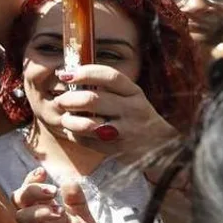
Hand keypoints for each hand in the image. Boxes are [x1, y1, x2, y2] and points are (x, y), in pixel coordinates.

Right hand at [12, 167, 99, 222]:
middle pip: (19, 198)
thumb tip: (69, 180)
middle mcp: (37, 220)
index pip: (29, 190)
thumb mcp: (86, 220)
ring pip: (22, 217)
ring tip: (60, 213)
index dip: (31, 179)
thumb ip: (78, 202)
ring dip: (40, 211)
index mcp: (46, 208)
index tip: (42, 172)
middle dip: (32, 190)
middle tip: (52, 192)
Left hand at [51, 64, 178, 160]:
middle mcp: (132, 110)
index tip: (66, 75)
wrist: (161, 146)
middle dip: (69, 99)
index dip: (85, 73)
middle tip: (61, 100)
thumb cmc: (135, 116)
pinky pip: (86, 141)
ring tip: (66, 118)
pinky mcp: (117, 149)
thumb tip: (68, 74)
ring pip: (87, 124)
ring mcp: (126, 131)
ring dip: (69, 120)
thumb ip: (106, 87)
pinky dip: (74, 135)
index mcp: (134, 93)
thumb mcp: (130, 97)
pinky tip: (74, 132)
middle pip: (92, 100)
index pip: (109, 76)